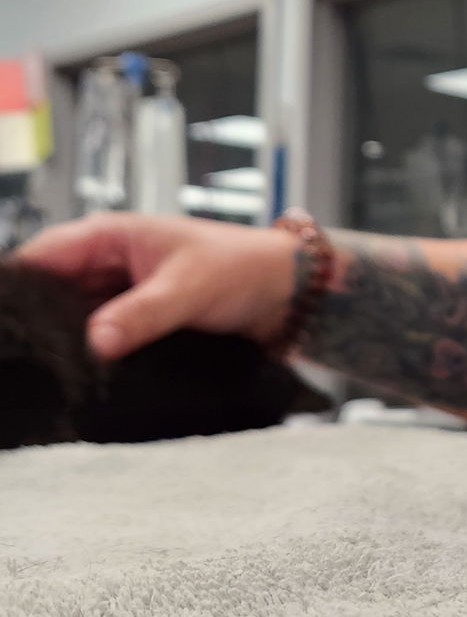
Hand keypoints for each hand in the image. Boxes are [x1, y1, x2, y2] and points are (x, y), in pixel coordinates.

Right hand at [15, 214, 297, 360]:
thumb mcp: (189, 288)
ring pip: (73, 321)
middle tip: (23, 360)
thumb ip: (143, 313)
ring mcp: (120, 296)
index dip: (15, 287)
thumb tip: (97, 340)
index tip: (6, 323)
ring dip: (66, 343)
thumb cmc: (243, 267)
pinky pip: (103, 340)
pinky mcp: (137, 324)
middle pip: (49, 293)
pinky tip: (85, 379)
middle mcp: (107, 265)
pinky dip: (94, 356)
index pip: (40, 257)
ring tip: (47, 375)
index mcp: (109, 237)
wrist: (287, 293)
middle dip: (36, 322)